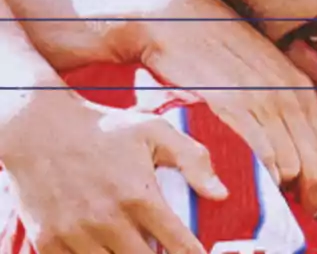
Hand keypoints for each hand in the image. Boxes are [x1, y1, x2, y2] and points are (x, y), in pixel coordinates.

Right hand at [0, 91, 225, 253]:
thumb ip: (193, 160)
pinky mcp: (49, 242)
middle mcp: (107, 220)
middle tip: (167, 249)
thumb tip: (221, 194)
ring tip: (137, 245)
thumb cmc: (104, 130)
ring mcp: (76, 234)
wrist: (40, 131)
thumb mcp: (155, 131)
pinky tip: (106, 247)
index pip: (177, 242)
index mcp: (138, 195)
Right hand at [112, 0, 316, 214]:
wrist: (178, 19)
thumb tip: (287, 142)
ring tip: (268, 213)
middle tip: (293, 220)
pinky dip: (260, 177)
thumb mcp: (261, 72)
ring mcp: (264, 99)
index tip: (310, 206)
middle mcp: (290, 94)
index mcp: (300, 87)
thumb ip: (278, 102)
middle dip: (309, 196)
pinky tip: (251, 192)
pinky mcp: (233, 105)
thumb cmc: (216, 49)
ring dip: (282, 193)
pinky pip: (259, 152)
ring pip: (291, 163)